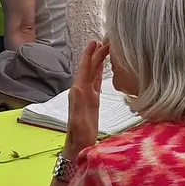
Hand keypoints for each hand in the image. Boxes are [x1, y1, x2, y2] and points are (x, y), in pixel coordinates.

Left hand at [65, 41, 108, 161]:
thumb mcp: (77, 119)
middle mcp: (82, 90)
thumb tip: (79, 86)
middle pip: (90, 67)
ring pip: (94, 72)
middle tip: (107, 41)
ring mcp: (88, 94)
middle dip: (96, 54)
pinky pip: (97, 81)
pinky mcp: (93, 100)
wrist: (79, 145)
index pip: (85, 69)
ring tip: (106, 48)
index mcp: (78, 91)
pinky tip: (105, 67)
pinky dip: (101, 72)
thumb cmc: (78, 134)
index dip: (89, 55)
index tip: (95, 42)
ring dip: (99, 60)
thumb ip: (77, 103)